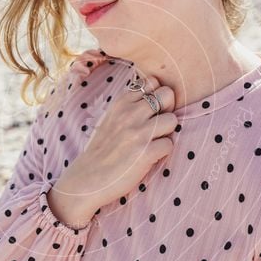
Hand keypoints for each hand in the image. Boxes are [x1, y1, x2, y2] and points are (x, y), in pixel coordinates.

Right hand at [56, 75, 177, 214]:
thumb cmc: (103, 149)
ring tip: (153, 142)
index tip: (150, 110)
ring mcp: (139, 132)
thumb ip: (130, 105)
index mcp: (121, 102)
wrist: (87, 178)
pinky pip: (170, 144)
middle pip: (168, 95)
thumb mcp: (111, 118)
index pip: (152, 81)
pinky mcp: (146, 152)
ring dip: (167, 132)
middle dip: (167, 109)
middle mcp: (130, 113)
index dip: (156, 95)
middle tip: (157, 125)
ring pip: (173, 120)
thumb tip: (156, 94)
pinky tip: (149, 157)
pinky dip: (163, 152)